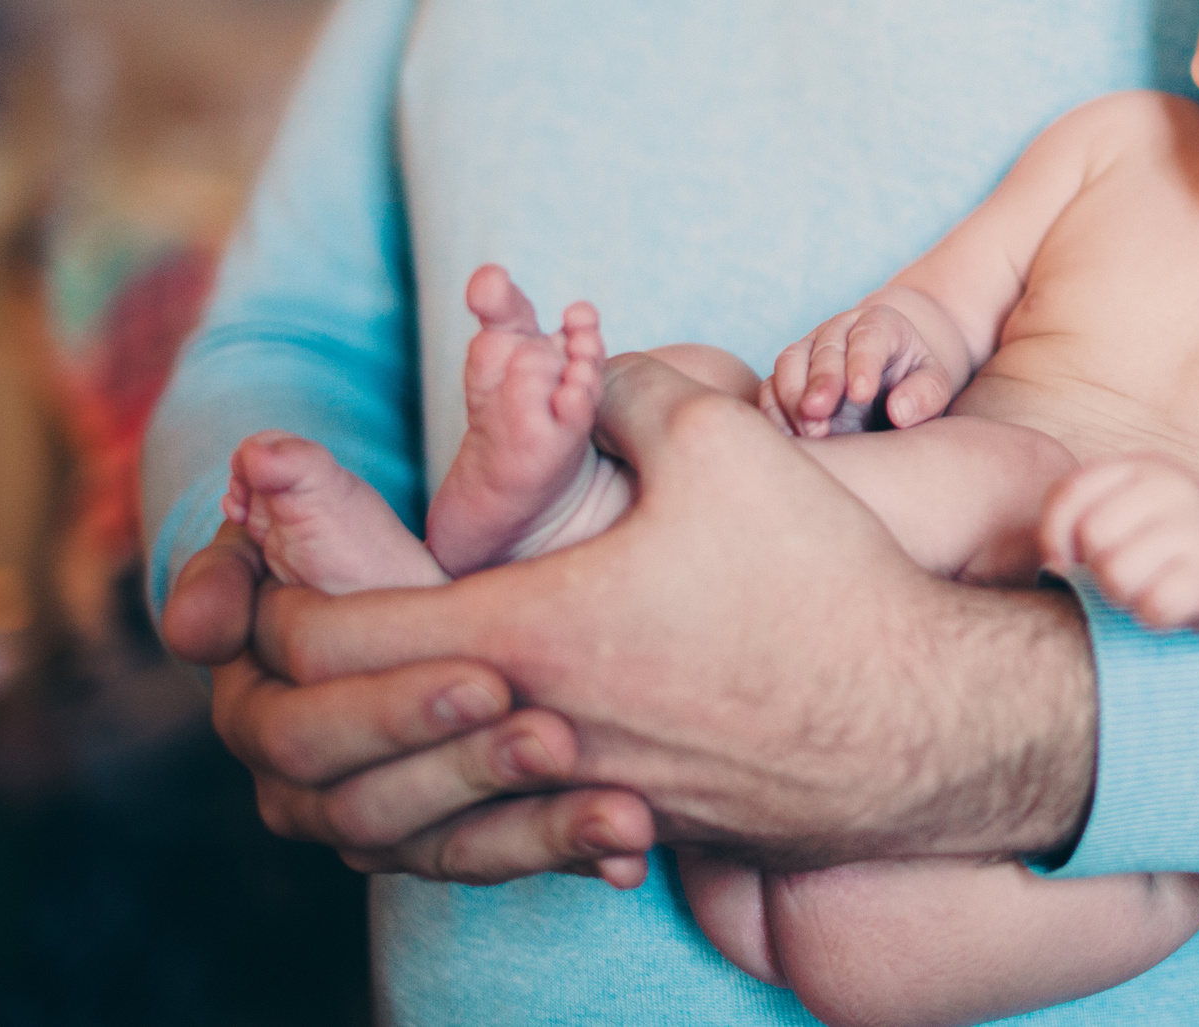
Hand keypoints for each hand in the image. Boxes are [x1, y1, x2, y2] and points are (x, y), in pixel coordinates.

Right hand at [160, 514, 655, 885]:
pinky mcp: (428, 841)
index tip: (488, 680)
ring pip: (423, 841)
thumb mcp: (359, 512)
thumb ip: (313, 498)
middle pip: (355, 789)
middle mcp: (286, 760)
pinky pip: (488, 862)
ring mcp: (353, 812)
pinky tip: (631, 848)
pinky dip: (562, 854)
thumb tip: (263, 457)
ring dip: (525, 825)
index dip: (388, 698)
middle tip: (555, 734)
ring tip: (620, 808)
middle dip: (457, 760)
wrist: (445, 595)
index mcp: (253, 671)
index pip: (301, 702)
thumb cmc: (387, 542)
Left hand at [246, 355, 1096, 872]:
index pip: (322, 641)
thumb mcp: (723, 443)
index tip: (278, 563)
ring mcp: (572, 795)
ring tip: (358, 701)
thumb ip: (626, 387)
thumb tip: (586, 372)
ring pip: (395, 811)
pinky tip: (474, 744)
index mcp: (522, 636)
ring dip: (358, 756)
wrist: (923, 726)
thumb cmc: (823, 581)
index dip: (275, 596)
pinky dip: (447, 791)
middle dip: (284, 697)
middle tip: (286, 643)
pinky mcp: (625, 825)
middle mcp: (526, 734)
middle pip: (328, 752)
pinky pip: (486, 826)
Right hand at [766, 301, 954, 436]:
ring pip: (790, 362)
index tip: (862, 394)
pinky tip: (790, 438)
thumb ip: (926, 394)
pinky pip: (771, 387)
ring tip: (811, 432)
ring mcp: (810, 350)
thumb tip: (900, 412)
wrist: (889, 382)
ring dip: (794, 397)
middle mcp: (840, 331)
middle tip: (821, 415)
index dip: (863, 362)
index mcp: (880, 324)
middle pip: (825, 348)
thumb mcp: (934, 385)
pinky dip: (775, 412)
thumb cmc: (914, 384)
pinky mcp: (789, 375)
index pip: (870, 335)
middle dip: (822, 381)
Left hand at [1040, 456, 1198, 631]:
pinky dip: (1151, 614)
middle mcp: (1173, 490)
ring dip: (1122, 593)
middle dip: (1094, 566)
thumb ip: (1076, 515)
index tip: (1066, 556)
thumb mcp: (1124, 504)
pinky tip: (1168, 601)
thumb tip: (1053, 563)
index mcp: (1142, 466)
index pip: (1070, 493)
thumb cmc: (1163, 535)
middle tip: (1122, 569)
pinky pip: (1153, 606)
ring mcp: (1198, 531)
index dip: (1053, 534)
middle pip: (1093, 537)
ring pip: (1117, 575)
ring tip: (1144, 585)